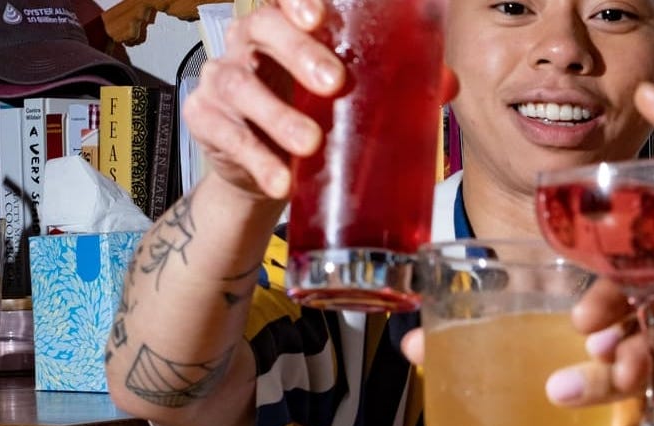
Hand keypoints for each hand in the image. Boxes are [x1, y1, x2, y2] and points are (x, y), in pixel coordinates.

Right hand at [183, 0, 458, 199]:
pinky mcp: (206, 121)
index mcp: (286, 27)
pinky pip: (227, 136)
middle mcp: (249, 45)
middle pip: (262, 30)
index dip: (296, 0)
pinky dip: (256, 159)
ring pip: (239, 85)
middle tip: (333, 84)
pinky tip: (280, 179)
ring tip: (310, 144)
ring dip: (277, 115)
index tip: (318, 16)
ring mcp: (221, 80)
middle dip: (298, 54)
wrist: (267, 169)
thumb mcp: (347, 95)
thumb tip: (447, 84)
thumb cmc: (310, 113)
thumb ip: (392, 83)